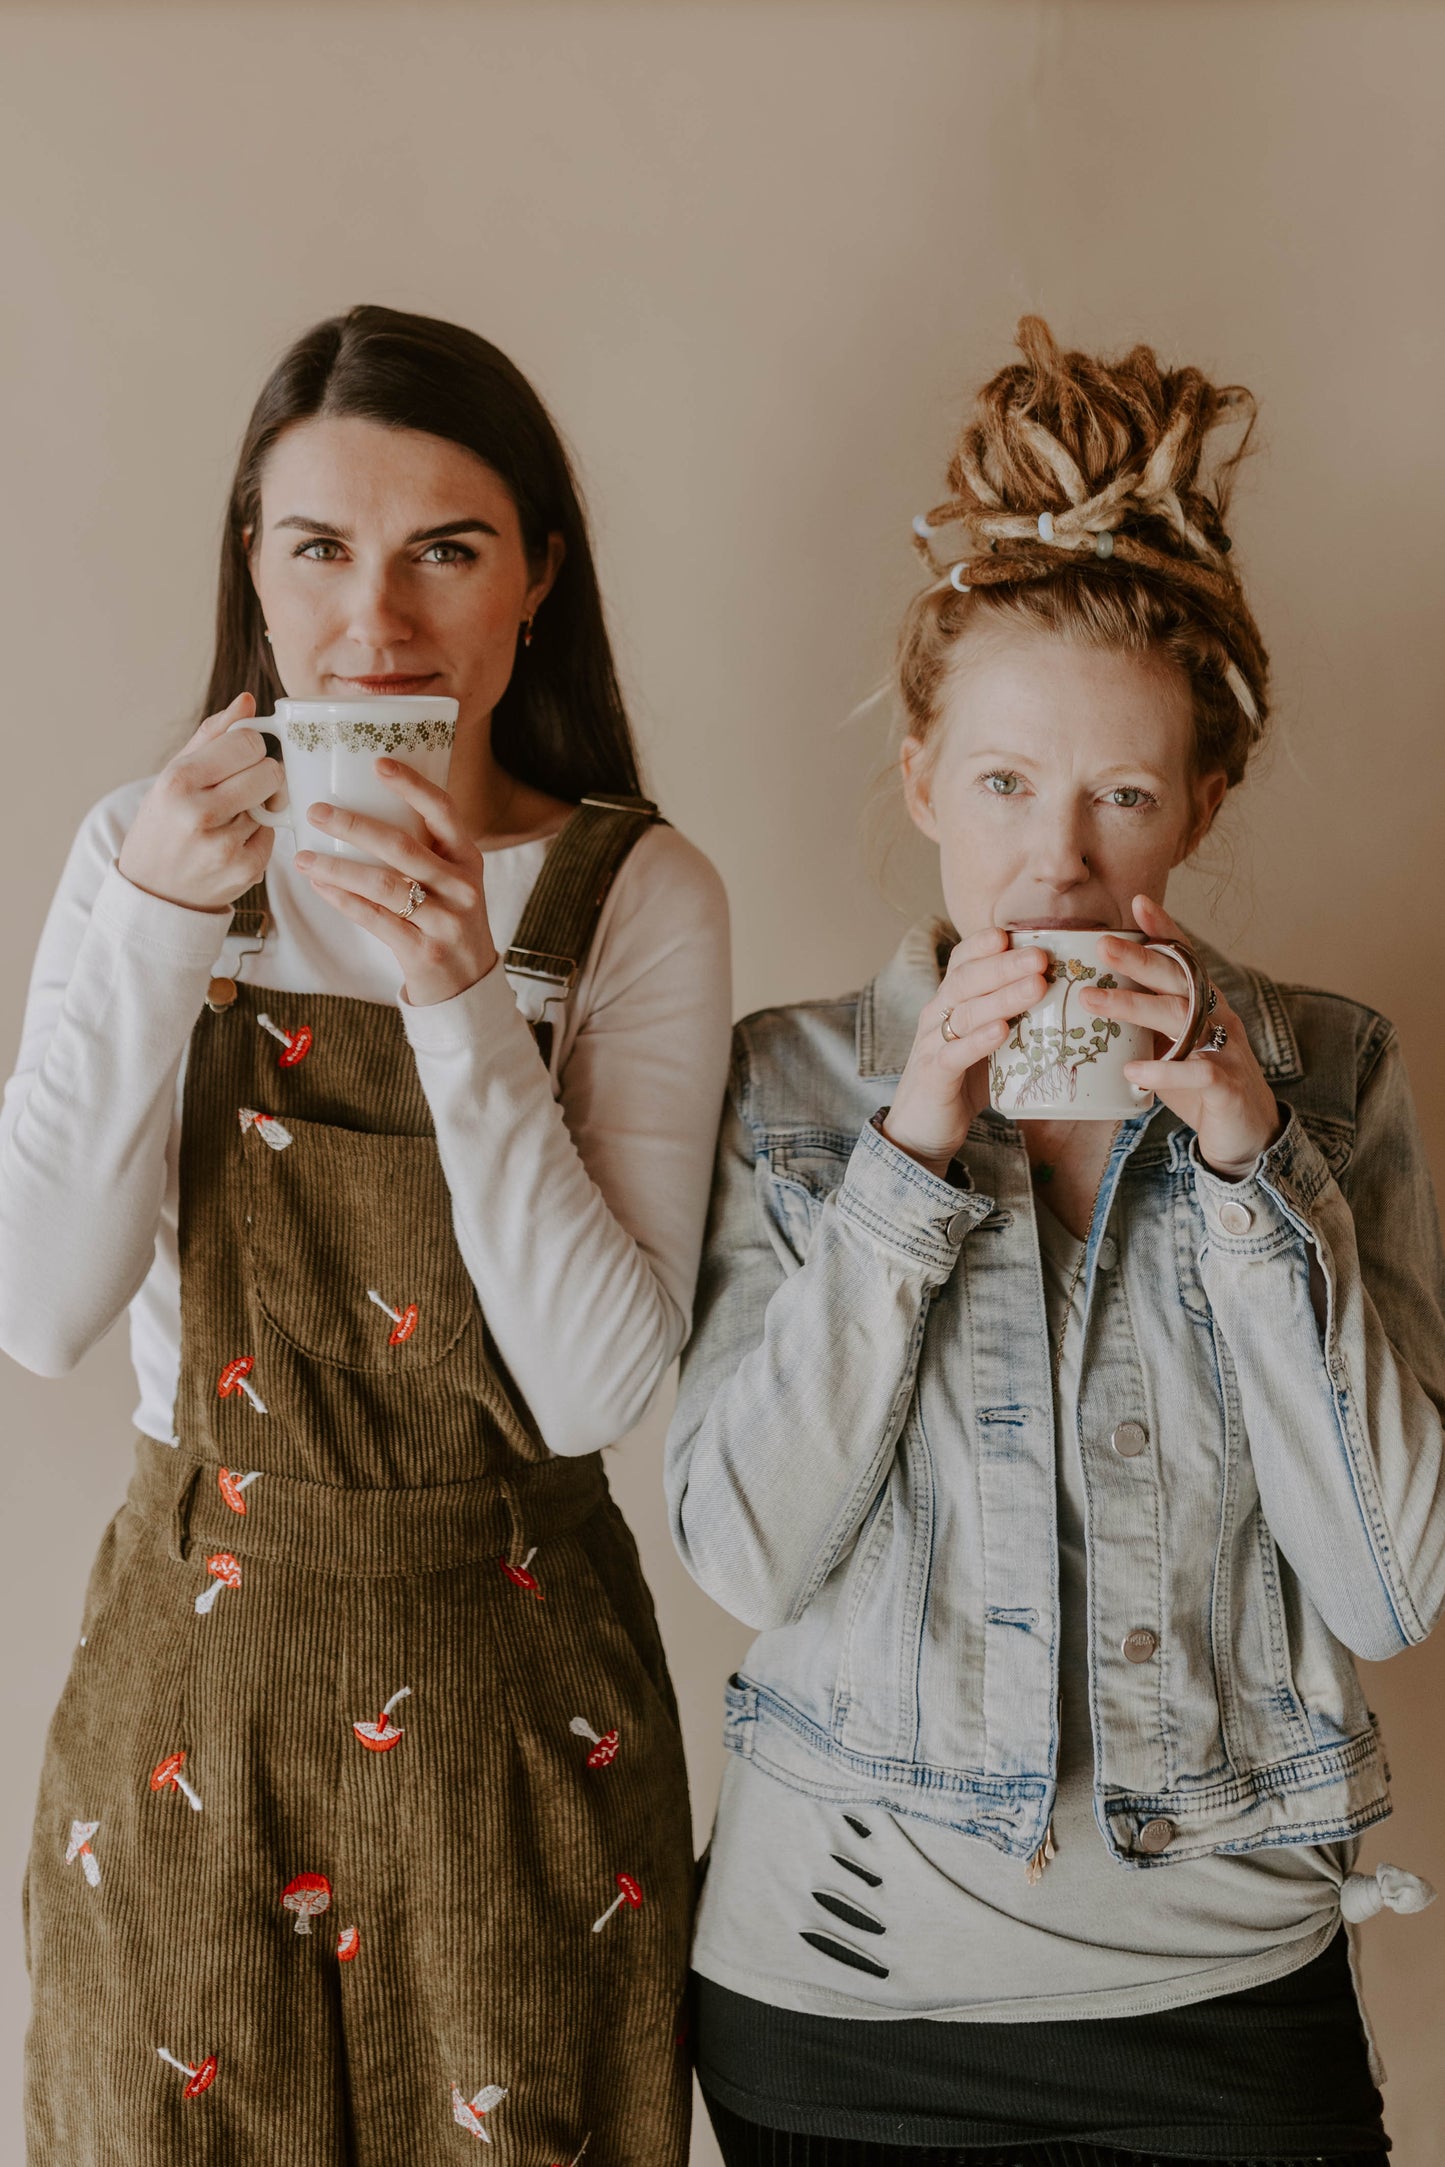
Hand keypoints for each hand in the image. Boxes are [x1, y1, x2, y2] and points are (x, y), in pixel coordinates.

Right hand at [117, 693, 279, 911]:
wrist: (154, 891)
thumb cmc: (164, 823)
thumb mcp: (173, 775)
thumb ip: (211, 736)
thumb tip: (247, 701)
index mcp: (178, 781)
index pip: (247, 743)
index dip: (252, 746)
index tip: (242, 755)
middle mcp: (199, 813)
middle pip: (270, 771)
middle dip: (263, 774)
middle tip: (242, 785)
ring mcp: (224, 846)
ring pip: (273, 803)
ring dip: (258, 807)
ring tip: (227, 818)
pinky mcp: (246, 870)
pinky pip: (273, 835)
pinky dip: (258, 835)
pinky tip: (232, 842)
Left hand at [296, 760, 497, 1007]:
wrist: (468, 983)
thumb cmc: (449, 920)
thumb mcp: (452, 880)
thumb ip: (423, 849)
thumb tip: (363, 807)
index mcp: (467, 858)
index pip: (444, 811)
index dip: (412, 785)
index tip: (377, 762)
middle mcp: (461, 886)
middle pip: (403, 846)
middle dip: (354, 825)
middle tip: (316, 810)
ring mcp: (445, 920)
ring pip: (383, 885)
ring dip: (337, 867)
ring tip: (302, 856)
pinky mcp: (424, 951)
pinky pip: (375, 919)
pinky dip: (342, 900)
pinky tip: (318, 885)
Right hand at [882, 928, 1048, 1176]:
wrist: (921, 1131)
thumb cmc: (962, 1082)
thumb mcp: (988, 1043)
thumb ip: (1014, 1018)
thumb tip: (1069, 998)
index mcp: (949, 1002)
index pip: (962, 961)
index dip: (983, 944)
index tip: (1013, 933)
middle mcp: (936, 1016)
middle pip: (967, 979)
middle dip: (1005, 965)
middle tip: (1041, 957)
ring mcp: (931, 1044)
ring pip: (965, 1012)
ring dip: (1002, 997)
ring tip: (1036, 986)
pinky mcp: (933, 1075)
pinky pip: (954, 1053)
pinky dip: (978, 1041)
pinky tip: (1001, 1031)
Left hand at [1083, 895, 1283, 1179]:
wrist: (1246, 1133)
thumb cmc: (1201, 1082)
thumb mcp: (1172, 1044)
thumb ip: (1147, 1022)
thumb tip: (1093, 998)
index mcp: (1204, 1003)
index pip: (1184, 959)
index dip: (1165, 929)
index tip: (1138, 903)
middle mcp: (1218, 1017)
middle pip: (1179, 979)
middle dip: (1139, 959)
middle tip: (1102, 945)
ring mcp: (1226, 1049)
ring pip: (1181, 1018)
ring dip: (1133, 1006)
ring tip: (1092, 1001)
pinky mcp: (1227, 1085)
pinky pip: (1196, 1072)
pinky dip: (1163, 1070)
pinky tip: (1132, 1070)